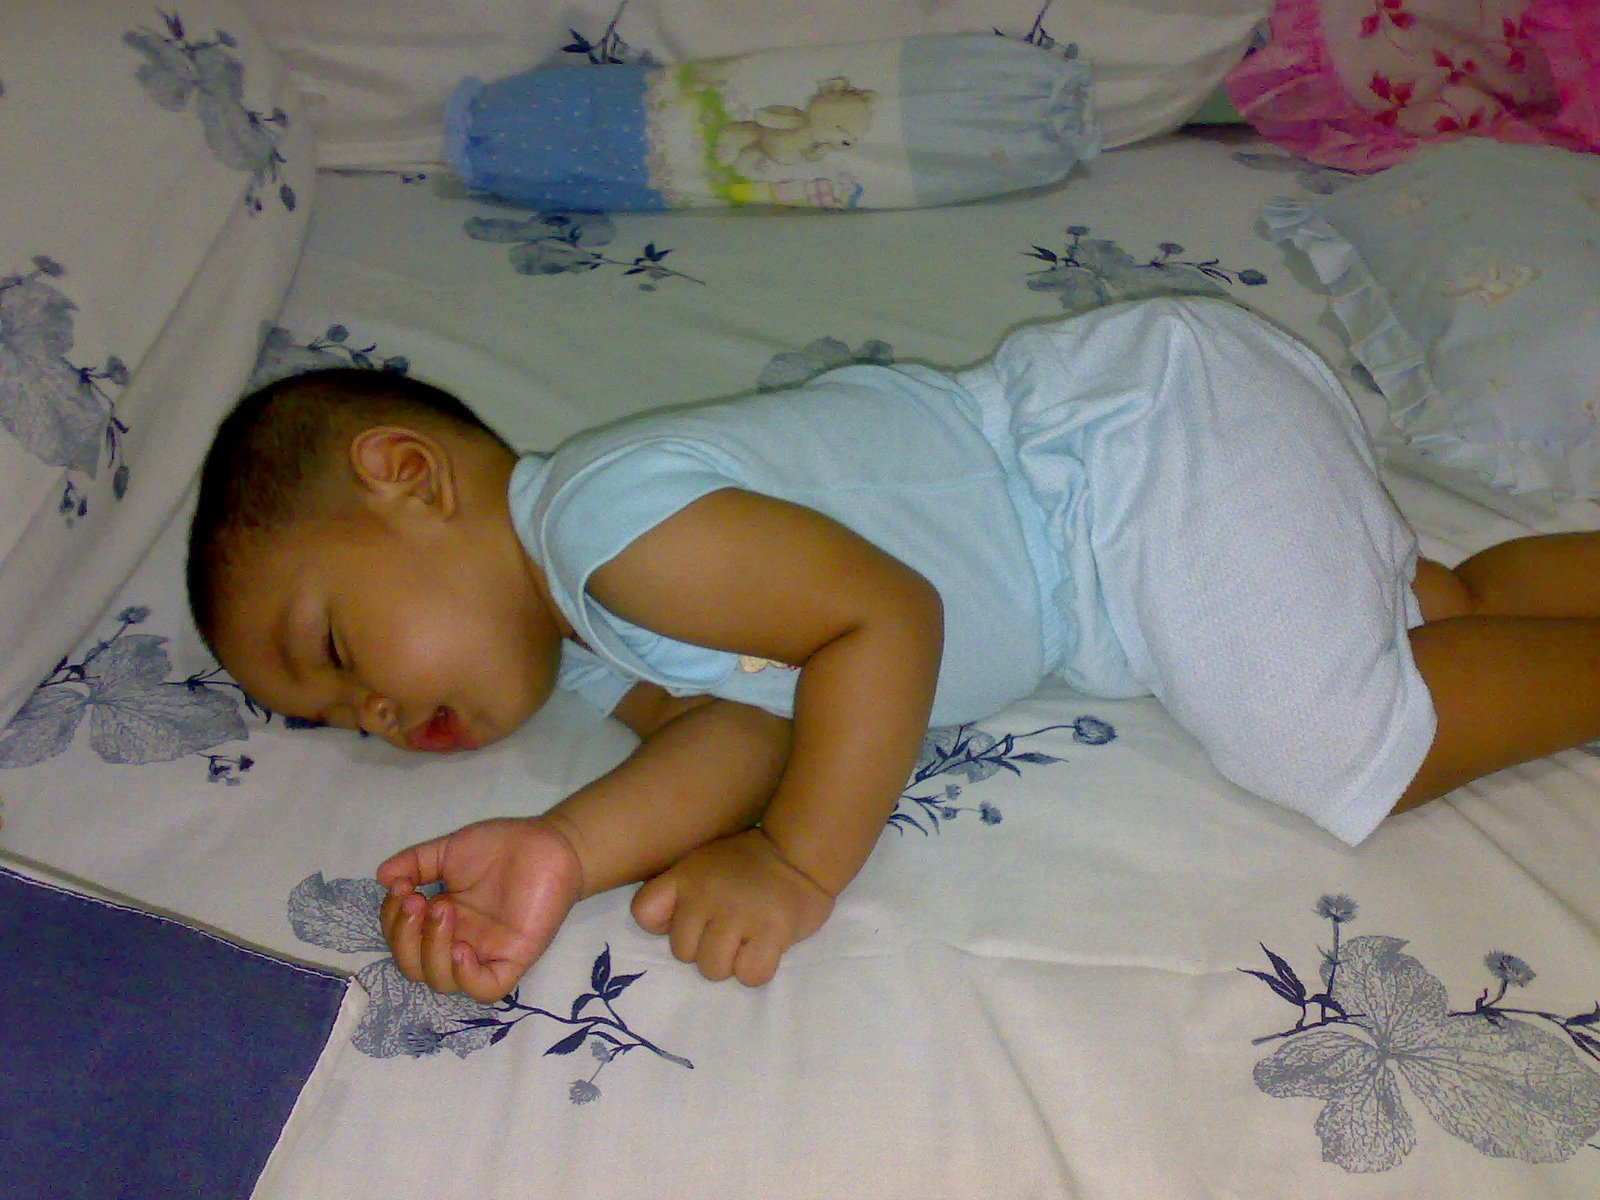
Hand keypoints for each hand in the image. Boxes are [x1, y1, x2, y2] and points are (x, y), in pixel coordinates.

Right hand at [377, 817, 582, 1002]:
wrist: (548, 841)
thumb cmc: (502, 846)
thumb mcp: (450, 851)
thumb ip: (416, 863)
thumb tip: (382, 876)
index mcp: (442, 923)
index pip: (403, 942)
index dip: (393, 922)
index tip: (401, 887)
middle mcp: (459, 943)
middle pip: (415, 968)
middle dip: (406, 937)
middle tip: (418, 901)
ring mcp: (486, 953)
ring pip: (443, 982)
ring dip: (432, 949)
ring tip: (443, 908)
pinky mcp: (515, 958)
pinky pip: (486, 989)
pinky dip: (467, 977)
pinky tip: (462, 949)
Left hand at [630, 829, 834, 985]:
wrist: (800, 853)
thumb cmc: (748, 865)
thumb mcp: (701, 863)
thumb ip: (676, 892)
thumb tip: (659, 928)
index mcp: (686, 876)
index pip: (644, 913)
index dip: (664, 927)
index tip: (692, 920)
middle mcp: (706, 894)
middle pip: (683, 953)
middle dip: (705, 949)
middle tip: (730, 930)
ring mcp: (739, 912)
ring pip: (713, 970)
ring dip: (732, 962)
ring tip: (749, 939)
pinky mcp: (772, 930)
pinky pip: (750, 975)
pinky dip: (757, 969)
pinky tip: (766, 947)